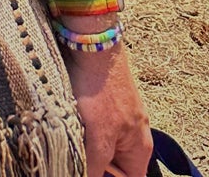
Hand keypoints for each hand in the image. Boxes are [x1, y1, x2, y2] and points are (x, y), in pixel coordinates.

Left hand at [67, 45, 151, 176]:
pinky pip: (93, 127)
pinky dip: (80, 129)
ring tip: (70, 137)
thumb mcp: (99, 139)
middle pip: (114, 166)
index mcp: (140, 149)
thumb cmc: (100, 91)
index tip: (89, 172)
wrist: (93, 44)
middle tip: (75, 154)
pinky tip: (68, 121)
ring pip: (100, 146)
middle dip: (94, 163)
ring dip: (84, 147)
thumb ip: (96, 167)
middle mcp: (133, 135)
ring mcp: (119, 117)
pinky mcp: (103, 103)